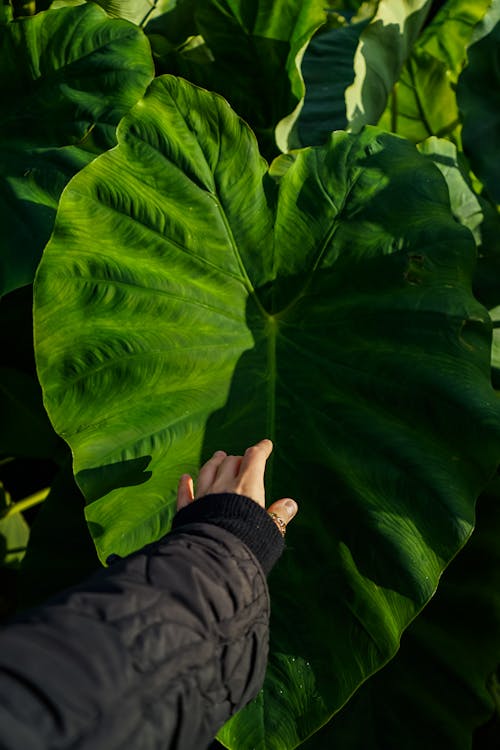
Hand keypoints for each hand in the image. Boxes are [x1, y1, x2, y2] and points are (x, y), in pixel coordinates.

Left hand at [176, 439, 297, 533]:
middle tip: (243, 461)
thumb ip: (279, 515)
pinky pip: (185, 493)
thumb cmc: (248, 545)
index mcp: (247, 487)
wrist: (215, 559)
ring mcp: (203, 497)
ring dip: (214, 463)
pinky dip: (185, 484)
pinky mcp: (187, 511)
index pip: (254, 459)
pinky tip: (185, 478)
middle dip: (238, 459)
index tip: (266, 444)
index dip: (262, 449)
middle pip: (231, 462)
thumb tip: (290, 504)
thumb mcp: (271, 531)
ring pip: (207, 471)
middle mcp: (223, 486)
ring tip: (218, 457)